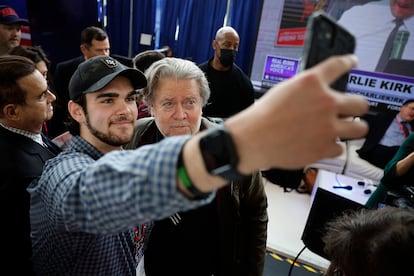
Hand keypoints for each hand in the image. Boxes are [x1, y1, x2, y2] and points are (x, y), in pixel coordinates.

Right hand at [226, 54, 367, 171]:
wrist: (254, 139)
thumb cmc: (263, 115)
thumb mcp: (285, 90)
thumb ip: (307, 90)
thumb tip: (320, 95)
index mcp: (312, 82)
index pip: (339, 65)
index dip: (348, 62)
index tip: (352, 61)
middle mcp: (326, 102)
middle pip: (361, 104)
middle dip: (357, 108)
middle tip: (350, 112)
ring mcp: (328, 127)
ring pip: (360, 128)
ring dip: (352, 128)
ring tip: (343, 130)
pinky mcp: (325, 148)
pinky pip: (339, 148)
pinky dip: (331, 147)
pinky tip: (320, 145)